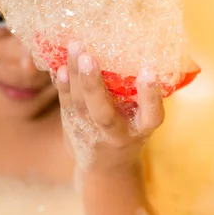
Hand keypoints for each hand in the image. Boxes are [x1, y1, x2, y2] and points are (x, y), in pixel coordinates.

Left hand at [55, 41, 164, 172]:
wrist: (106, 167)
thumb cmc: (131, 128)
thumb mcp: (143, 119)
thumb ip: (141, 95)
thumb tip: (138, 48)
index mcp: (141, 129)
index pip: (152, 115)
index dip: (150, 95)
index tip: (149, 71)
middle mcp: (117, 134)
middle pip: (103, 114)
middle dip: (93, 86)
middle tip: (88, 57)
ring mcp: (91, 132)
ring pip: (80, 105)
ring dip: (75, 76)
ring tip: (75, 47)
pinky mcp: (73, 126)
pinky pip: (66, 104)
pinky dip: (63, 85)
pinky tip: (61, 67)